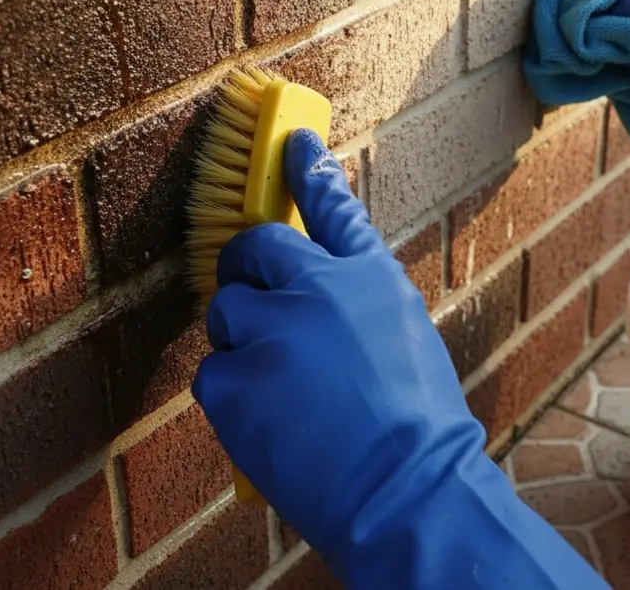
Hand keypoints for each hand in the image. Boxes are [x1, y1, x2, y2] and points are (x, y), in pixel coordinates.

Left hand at [193, 129, 607, 589]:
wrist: (403, 490)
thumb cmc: (417, 429)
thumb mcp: (406, 339)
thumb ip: (361, 299)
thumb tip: (327, 286)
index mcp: (369, 278)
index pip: (333, 207)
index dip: (309, 171)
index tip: (292, 140)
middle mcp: (317, 289)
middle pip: (254, 249)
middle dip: (247, 271)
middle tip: (258, 308)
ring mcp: (270, 330)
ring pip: (226, 316)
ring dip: (244, 347)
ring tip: (287, 396)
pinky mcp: (232, 378)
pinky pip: (212, 373)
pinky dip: (233, 399)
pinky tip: (272, 426)